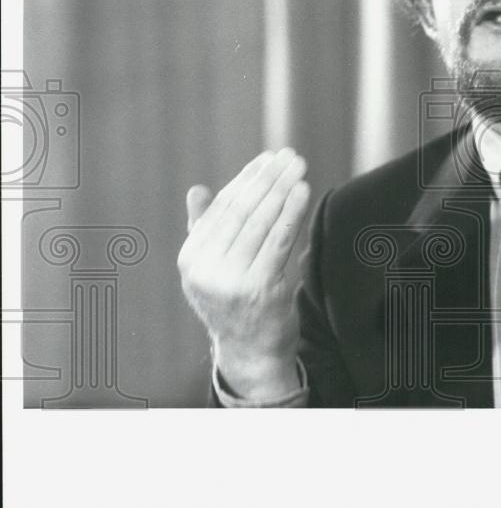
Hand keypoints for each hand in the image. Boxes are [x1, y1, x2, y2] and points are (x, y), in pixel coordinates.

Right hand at [177, 148, 310, 397]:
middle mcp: (206, 269)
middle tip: (289, 156)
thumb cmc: (235, 302)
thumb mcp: (212, 268)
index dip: (246, 180)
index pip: (222, 209)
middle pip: (241, 212)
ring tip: (298, 168)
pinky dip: (291, 213)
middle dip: (267, 179)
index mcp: (191, 259)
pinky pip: (279, 241)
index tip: (268, 159)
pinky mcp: (261, 289)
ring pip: (261, 223)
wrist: (251, 352)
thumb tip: (196, 190)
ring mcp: (232, 281)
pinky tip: (303, 192)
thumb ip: (204, 229)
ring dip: (282, 190)